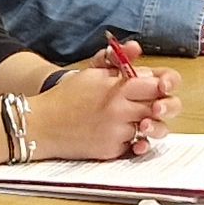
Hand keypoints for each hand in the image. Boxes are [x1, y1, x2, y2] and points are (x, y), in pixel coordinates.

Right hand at [24, 62, 178, 159]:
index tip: (158, 86)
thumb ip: (119, 64)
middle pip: (158, 108)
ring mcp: (116, 133)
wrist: (42, 124)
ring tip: (134, 119)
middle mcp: (120, 111)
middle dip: (158, 106)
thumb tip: (139, 54)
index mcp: (117, 88)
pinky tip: (116, 132)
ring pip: (148, 128)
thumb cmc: (67, 96)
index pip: (156, 85)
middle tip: (151, 104)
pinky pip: (133, 144)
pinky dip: (129, 139)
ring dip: (145, 123)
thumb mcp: (92, 73)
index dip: (161, 85)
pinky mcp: (112, 151)